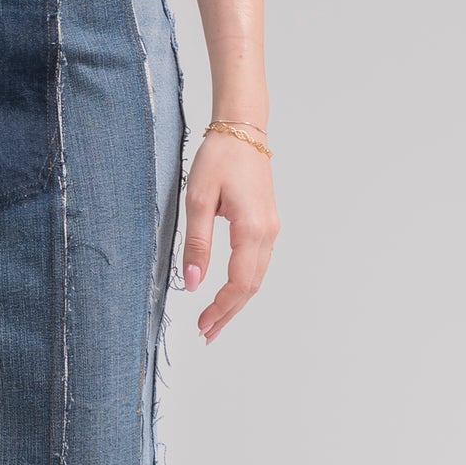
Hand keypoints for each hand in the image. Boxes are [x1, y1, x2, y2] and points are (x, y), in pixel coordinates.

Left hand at [181, 131, 277, 341]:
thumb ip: (196, 243)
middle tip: (207, 334)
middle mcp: (268, 232)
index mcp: (252, 228)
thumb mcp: (197, 199)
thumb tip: (194, 283)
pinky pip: (258, 263)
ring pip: (256, 276)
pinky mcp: (267, 223)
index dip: (221, 308)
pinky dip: (243, 283)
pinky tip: (229, 293)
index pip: (239, 282)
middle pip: (251, 286)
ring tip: (215, 321)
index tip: (202, 324)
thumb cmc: (219, 158)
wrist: (242, 130)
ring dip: (237, 301)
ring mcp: (271, 228)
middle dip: (229, 313)